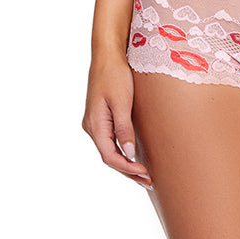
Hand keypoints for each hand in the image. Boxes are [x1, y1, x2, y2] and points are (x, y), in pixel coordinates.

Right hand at [82, 53, 152, 186]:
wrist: (107, 56)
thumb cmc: (115, 75)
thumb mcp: (122, 102)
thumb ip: (124, 129)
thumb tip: (128, 154)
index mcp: (95, 124)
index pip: (109, 156)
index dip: (127, 168)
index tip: (145, 174)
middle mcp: (92, 127)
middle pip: (109, 157)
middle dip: (128, 171)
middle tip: (148, 182)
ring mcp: (95, 123)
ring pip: (109, 151)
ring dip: (125, 164)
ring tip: (143, 175)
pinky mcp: (101, 118)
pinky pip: (110, 142)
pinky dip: (122, 152)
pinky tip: (133, 157)